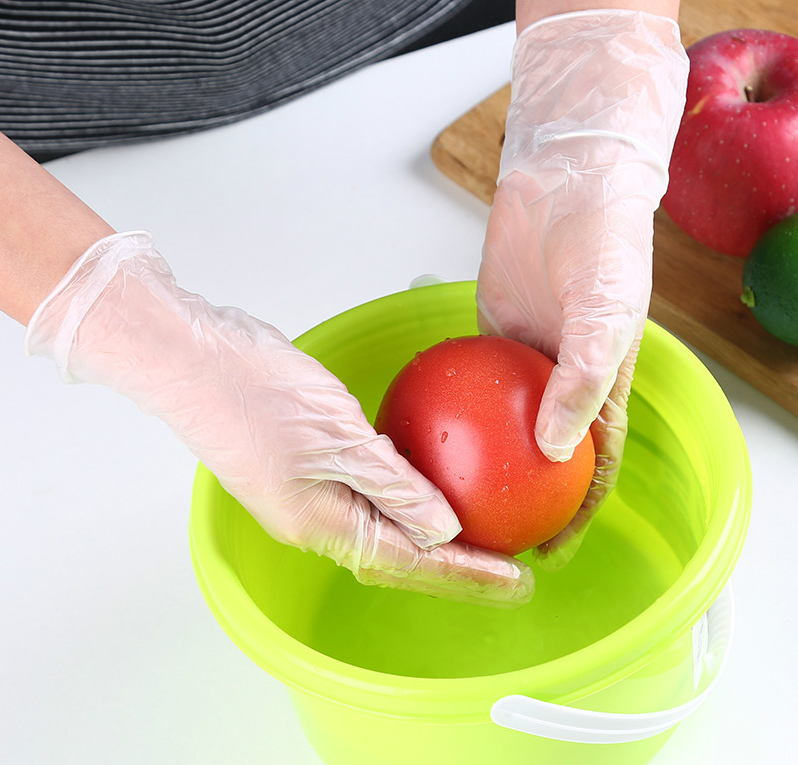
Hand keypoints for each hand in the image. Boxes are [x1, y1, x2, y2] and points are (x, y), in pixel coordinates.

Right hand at [26, 232, 533, 606]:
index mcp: (321, 524)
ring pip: (384, 525)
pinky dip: (406, 493)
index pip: (409, 563)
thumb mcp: (338, 437)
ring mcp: (310, 491)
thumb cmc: (252, 393)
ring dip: (432, 534)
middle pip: (398, 556)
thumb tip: (443, 530)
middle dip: (455, 567)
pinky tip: (433, 475)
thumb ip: (393, 486)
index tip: (514, 582)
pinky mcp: (309, 462)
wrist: (194, 358)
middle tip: (509, 568)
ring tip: (482, 532)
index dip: (465, 576)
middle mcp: (317, 518)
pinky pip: (369, 489)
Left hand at [477, 10, 688, 565]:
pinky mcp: (491, 337)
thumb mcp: (604, 318)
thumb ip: (582, 382)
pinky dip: (453, 409)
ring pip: (502, 426)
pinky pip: (470, 384)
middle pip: (541, 457)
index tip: (546, 550)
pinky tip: (423, 430)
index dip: (575, 513)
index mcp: (599, 386)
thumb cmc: (604, 247)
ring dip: (480, 461)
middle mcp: (561, 381)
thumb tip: (554, 450)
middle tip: (482, 531)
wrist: (567, 185)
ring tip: (444, 493)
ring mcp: (524, 363)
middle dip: (519, 499)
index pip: (590, 466)